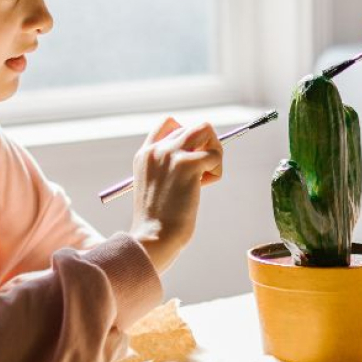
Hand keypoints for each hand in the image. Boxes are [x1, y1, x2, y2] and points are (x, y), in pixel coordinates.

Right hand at [127, 117, 223, 270]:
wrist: (153, 237)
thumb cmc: (159, 221)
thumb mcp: (157, 185)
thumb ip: (169, 167)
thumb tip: (201, 155)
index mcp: (145, 154)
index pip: (170, 123)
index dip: (188, 136)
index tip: (192, 158)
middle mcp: (156, 149)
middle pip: (194, 127)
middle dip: (205, 148)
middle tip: (202, 174)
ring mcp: (171, 154)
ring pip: (206, 130)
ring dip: (214, 151)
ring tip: (206, 175)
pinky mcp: (187, 165)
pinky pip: (215, 155)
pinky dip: (216, 171)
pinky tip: (204, 187)